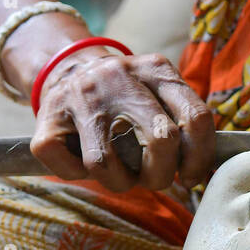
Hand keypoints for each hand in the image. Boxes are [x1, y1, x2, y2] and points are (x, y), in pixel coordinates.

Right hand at [30, 48, 215, 190]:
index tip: (192, 177)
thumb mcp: (157, 92)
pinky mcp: (46, 121)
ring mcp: (79, 97)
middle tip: (154, 179)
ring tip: (118, 173)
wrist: (66, 67)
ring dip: (118, 182)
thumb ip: (183, 120)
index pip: (196, 118)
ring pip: (106, 164)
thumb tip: (203, 169)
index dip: (200, 158)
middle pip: (160, 140)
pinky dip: (78, 175)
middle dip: (161, 175)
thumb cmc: (125, 96)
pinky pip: (70, 169)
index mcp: (155, 70)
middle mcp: (119, 77)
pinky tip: (82, 160)